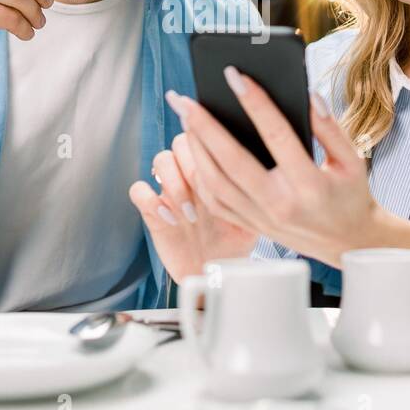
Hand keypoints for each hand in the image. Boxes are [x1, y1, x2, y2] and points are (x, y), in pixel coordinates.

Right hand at [128, 133, 258, 280]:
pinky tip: (169, 218)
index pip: (206, 136)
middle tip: (205, 193)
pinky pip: (138, 190)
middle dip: (193, 165)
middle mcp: (190, 175)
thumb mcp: (254, 218)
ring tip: (190, 213)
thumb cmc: (235, 242)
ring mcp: (170, 191)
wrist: (215, 273)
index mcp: (214, 170)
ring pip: (161, 159)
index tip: (223, 172)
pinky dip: (150, 199)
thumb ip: (258, 195)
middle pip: (181, 142)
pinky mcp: (152, 211)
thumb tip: (271, 171)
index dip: (210, 149)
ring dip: (174, 182)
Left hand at [166, 68, 378, 267]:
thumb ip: (330, 127)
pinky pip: (215, 201)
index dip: (255, 103)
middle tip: (184, 98)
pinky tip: (195, 149)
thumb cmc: (350, 195)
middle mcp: (280, 205)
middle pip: (232, 161)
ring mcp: (261, 219)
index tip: (235, 76)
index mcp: (309, 185)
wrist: (348, 243)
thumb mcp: (351, 161)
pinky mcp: (250, 226)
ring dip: (196, 148)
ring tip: (185, 118)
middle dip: (205, 126)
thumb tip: (307, 94)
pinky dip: (200, 174)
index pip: (276, 136)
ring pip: (215, 182)